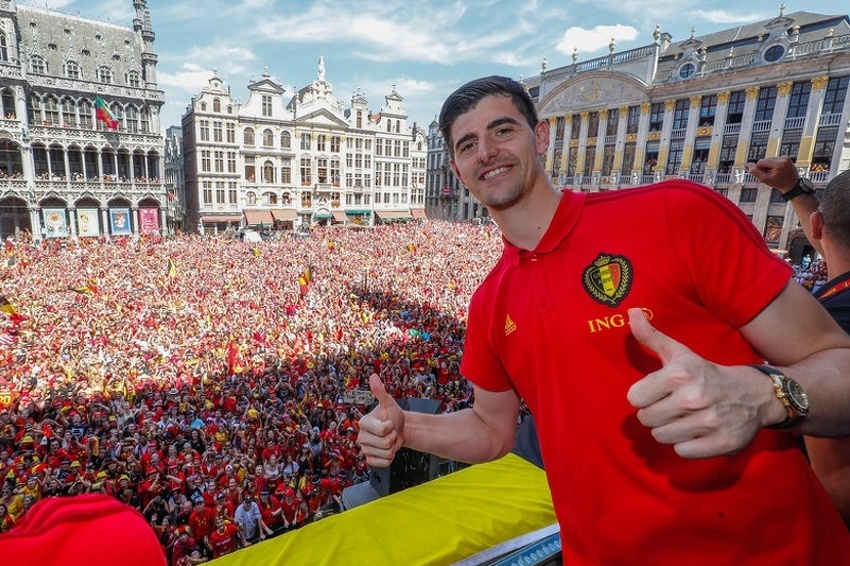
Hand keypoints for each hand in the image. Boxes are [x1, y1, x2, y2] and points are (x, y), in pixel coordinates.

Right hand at [356, 374, 404, 466]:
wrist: (399, 429)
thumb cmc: (393, 415)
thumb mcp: (389, 403)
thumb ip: (380, 391)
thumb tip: (373, 376)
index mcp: (364, 422)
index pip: (382, 430)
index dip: (390, 426)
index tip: (389, 422)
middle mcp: (361, 436)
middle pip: (384, 443)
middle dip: (392, 437)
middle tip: (390, 431)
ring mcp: (365, 449)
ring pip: (386, 453)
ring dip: (392, 447)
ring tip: (389, 439)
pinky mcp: (370, 460)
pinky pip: (384, 463)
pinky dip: (390, 457)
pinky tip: (387, 449)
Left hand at [626, 309, 769, 458]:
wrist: (753, 394)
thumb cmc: (705, 373)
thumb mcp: (679, 353)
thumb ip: (651, 336)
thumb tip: (631, 312)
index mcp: (680, 374)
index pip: (635, 398)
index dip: (643, 396)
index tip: (657, 392)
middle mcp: (694, 398)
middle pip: (646, 419)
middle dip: (655, 413)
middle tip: (671, 406)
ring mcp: (709, 422)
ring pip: (662, 437)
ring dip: (669, 430)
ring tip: (683, 418)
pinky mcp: (721, 443)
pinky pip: (682, 452)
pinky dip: (685, 445)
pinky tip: (696, 431)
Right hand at [746, 156, 798, 191]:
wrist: (792, 185)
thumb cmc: (779, 183)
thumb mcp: (765, 180)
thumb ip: (755, 172)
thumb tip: (749, 164)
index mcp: (779, 164)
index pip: (761, 162)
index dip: (761, 169)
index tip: (766, 175)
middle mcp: (783, 158)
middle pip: (765, 159)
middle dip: (766, 167)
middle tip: (772, 175)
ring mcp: (786, 158)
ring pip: (770, 159)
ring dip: (770, 166)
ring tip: (775, 173)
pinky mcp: (787, 158)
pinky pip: (775, 159)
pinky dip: (774, 164)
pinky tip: (778, 170)